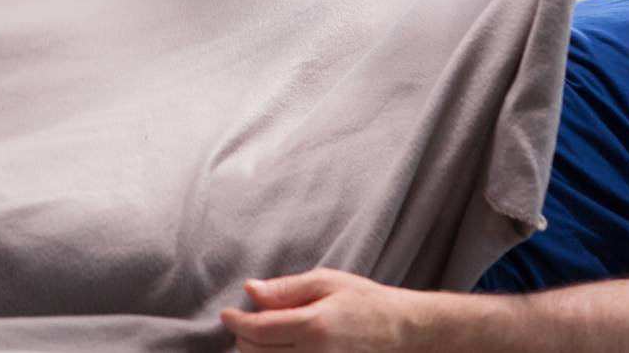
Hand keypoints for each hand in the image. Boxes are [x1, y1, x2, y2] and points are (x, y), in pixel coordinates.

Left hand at [221, 269, 422, 352]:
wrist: (402, 331)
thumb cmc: (365, 301)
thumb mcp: (327, 282)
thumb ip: (286, 289)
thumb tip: (250, 290)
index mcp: (314, 327)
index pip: (259, 330)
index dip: (237, 321)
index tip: (226, 313)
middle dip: (243, 337)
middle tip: (243, 320)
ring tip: (259, 335)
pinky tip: (276, 349)